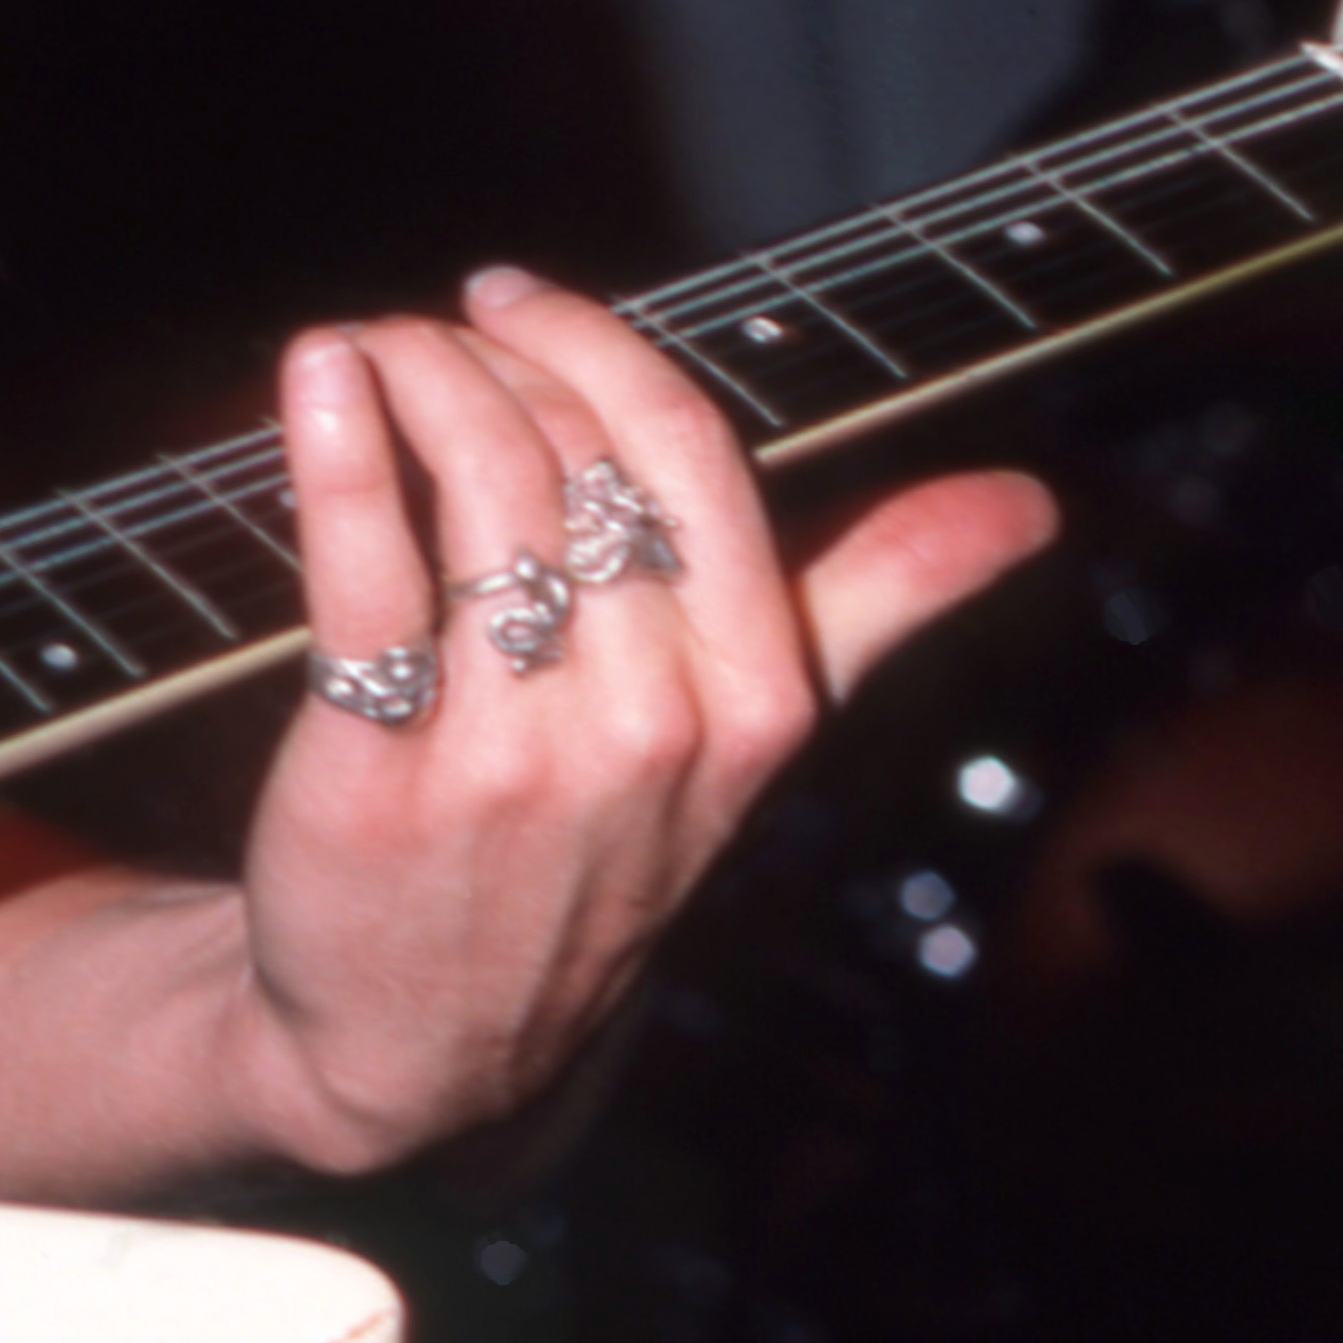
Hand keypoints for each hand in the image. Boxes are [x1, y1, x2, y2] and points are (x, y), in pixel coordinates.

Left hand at [215, 265, 1058, 1170]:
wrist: (422, 1044)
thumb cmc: (588, 855)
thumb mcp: (756, 746)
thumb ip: (880, 602)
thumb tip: (1028, 507)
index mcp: (754, 698)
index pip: (695, 453)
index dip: (599, 346)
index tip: (518, 299)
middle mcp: (647, 725)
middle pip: (581, 457)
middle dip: (495, 354)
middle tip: (434, 331)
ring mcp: (513, 755)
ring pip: (481, 491)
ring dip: (413, 376)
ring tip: (366, 349)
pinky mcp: (381, 776)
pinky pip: (361, 572)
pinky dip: (332, 447)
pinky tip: (314, 379)